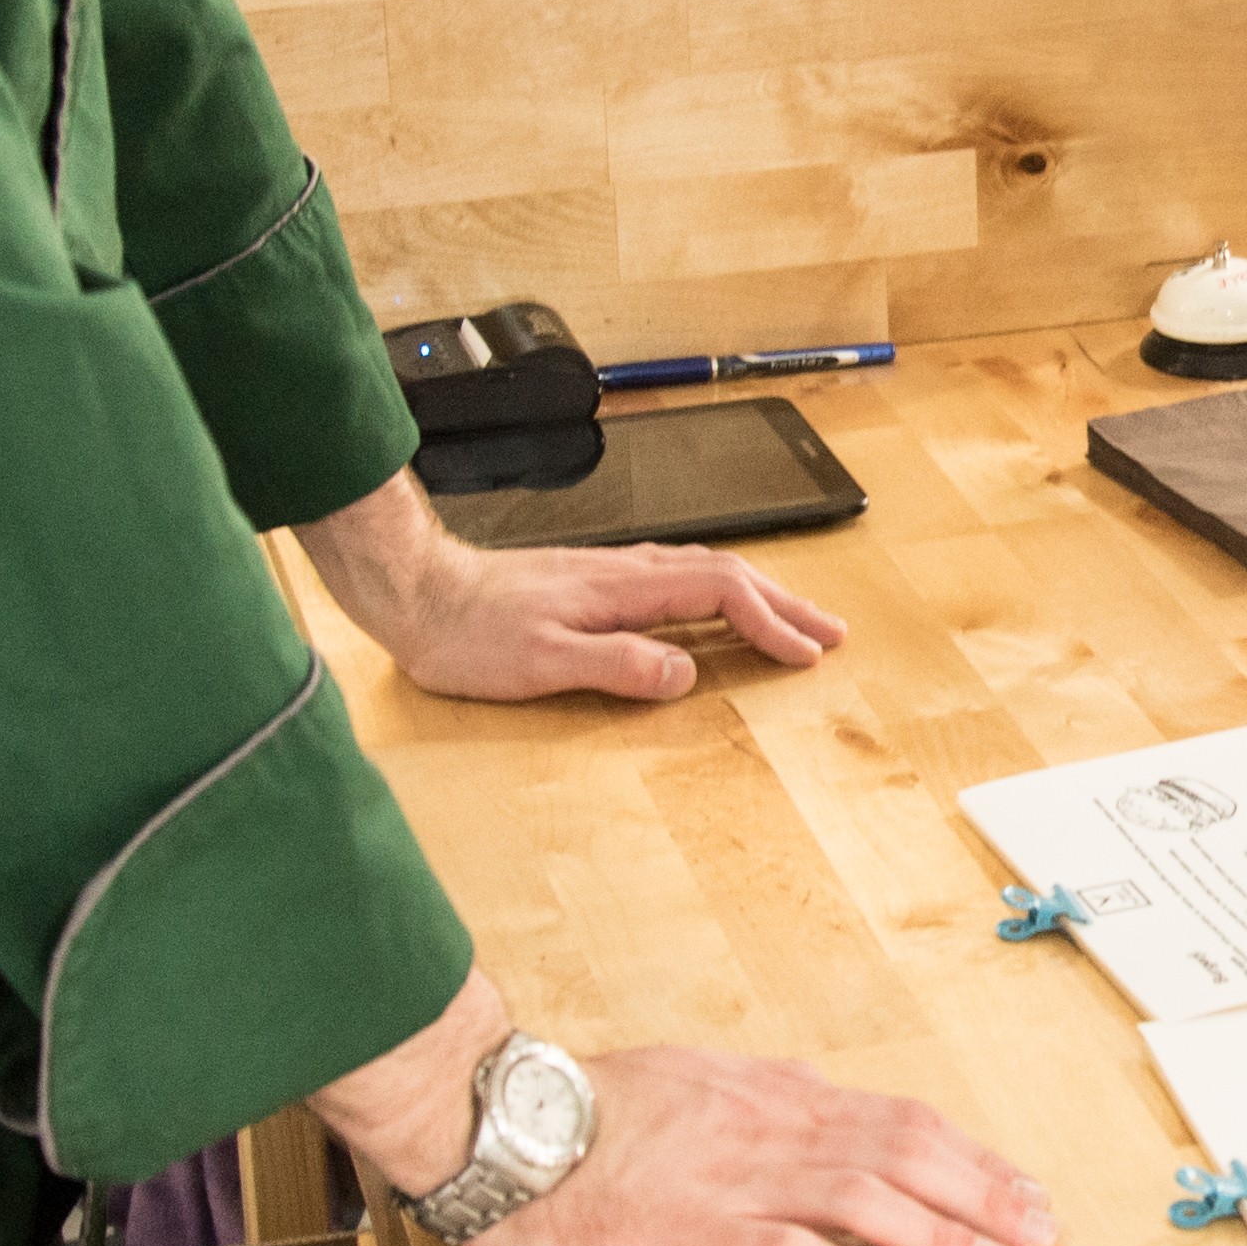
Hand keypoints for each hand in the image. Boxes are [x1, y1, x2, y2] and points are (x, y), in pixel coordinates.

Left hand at [298, 470, 843, 702]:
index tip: (804, 655)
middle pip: (728, 575)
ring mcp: (611, 573)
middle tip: (830, 633)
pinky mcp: (594, 583)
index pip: (721, 594)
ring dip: (758, 596)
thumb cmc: (466, 633)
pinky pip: (678, 580)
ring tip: (792, 620)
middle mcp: (625, 570)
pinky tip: (717, 608)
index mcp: (623, 587)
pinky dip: (719, 594)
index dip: (770, 623)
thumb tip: (685, 675)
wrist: (415, 593)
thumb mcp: (538, 662)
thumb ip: (616, 666)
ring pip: (706, 573)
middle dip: (785, 604)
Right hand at [460, 1044, 1060, 1245]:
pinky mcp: (700, 1235)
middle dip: (985, 1195)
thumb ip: (775, 1096)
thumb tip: (831, 1098)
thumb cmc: (607, 1110)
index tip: (1026, 1189)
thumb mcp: (710, 1080)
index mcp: (785, 1098)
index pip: (906, 1122)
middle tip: (1044, 1232)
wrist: (522, 1131)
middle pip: (907, 1156)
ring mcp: (742, 1182)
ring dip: (941, 1236)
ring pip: (868, 1200)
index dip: (975, 1158)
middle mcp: (779, 1133)